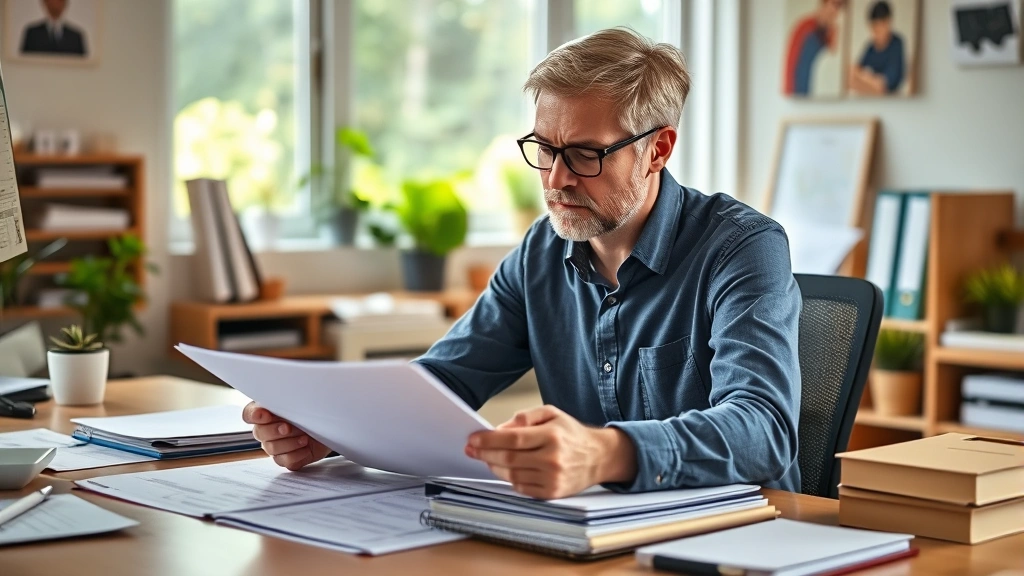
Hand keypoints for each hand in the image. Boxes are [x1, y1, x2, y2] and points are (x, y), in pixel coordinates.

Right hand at [242, 402, 330, 470]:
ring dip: (290, 442)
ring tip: (304, 437)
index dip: (254, 415)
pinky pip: (285, 461)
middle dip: (275, 430)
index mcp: (266, 412)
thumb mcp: (300, 399)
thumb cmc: (312, 410)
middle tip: (288, 427)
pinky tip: (305, 447)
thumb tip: (283, 384)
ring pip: (272, 448)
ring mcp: (276, 446)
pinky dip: (297, 454)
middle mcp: (267, 430)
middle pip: (259, 433)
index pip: (249, 414)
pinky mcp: (288, 458)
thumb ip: (286, 396)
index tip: (264, 414)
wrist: (331, 427)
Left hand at [465, 405, 636, 498]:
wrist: (598, 457)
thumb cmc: (571, 433)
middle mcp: (553, 458)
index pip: (512, 438)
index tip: (473, 439)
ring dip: (494, 467)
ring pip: (512, 475)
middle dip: (485, 454)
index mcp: (552, 435)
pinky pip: (521, 487)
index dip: (488, 440)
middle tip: (472, 450)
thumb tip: (500, 428)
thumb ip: (525, 417)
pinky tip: (507, 470)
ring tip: (488, 459)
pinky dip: (510, 479)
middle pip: (508, 459)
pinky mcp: (552, 493)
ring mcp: (553, 478)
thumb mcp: (552, 413)